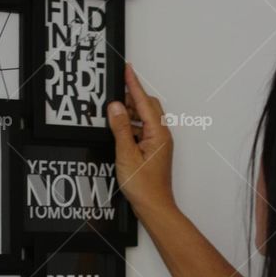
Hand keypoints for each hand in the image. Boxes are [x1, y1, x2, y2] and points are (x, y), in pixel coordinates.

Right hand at [107, 64, 174, 219]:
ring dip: (130, 113)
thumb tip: (116, 106)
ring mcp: (158, 143)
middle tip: (116, 91)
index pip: (144, 101)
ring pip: (144, 119)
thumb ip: (120, 128)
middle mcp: (161, 136)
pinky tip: (120, 131)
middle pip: (147, 107)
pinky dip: (131, 126)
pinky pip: (142, 131)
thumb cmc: (145, 186)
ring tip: (113, 113)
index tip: (127, 70)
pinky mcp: (153, 151)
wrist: (154, 207)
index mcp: (158, 133)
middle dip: (131, 97)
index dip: (133, 84)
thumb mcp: (126, 154)